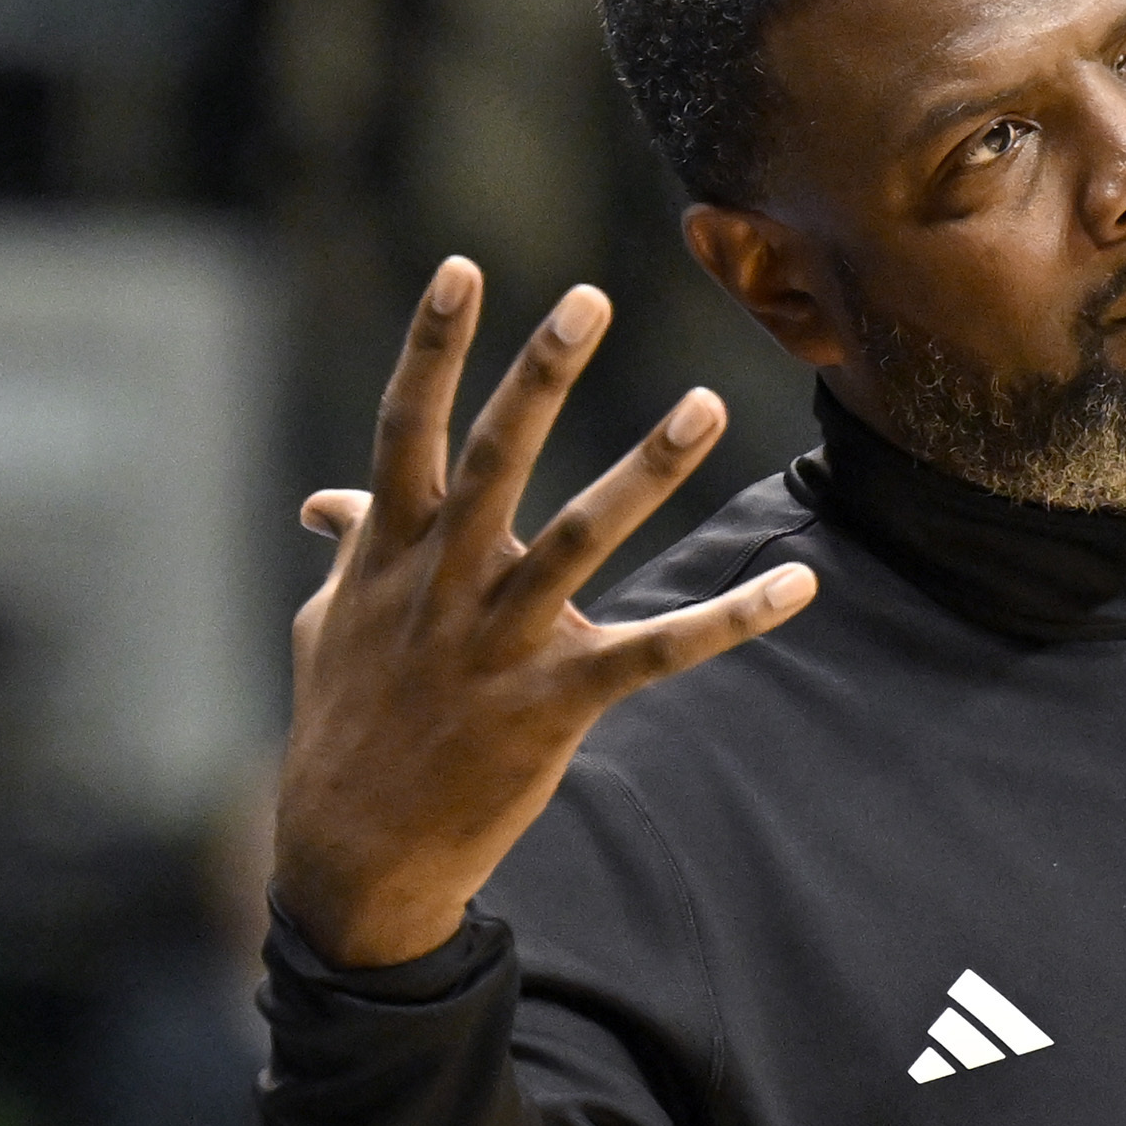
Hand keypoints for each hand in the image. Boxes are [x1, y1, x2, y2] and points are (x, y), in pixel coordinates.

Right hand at [271, 258, 816, 968]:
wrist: (355, 856)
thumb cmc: (345, 726)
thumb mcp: (328, 629)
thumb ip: (346, 554)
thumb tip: (329, 501)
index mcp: (388, 553)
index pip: (406, 429)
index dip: (431, 347)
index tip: (462, 268)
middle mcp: (442, 584)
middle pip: (494, 460)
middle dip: (539, 374)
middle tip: (589, 297)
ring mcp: (498, 643)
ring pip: (582, 539)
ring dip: (647, 467)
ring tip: (706, 400)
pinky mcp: (554, 703)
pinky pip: (658, 652)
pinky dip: (731, 619)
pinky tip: (798, 587)